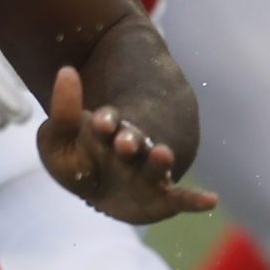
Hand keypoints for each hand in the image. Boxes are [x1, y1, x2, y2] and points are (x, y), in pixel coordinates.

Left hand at [34, 65, 214, 224]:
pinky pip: (180, 198)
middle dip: (131, 141)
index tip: (100, 122)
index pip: (107, 123)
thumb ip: (62, 109)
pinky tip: (212, 200)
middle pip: (134, 142)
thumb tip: (66, 69)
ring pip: (155, 165)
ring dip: (158, 159)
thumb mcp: (56, 139)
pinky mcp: (161, 196)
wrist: (96, 186)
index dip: (105, 122)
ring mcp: (147, 172)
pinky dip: (196, 199)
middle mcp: (131, 149)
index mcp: (106, 132)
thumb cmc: (78, 160)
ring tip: (162, 155)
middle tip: (126, 142)